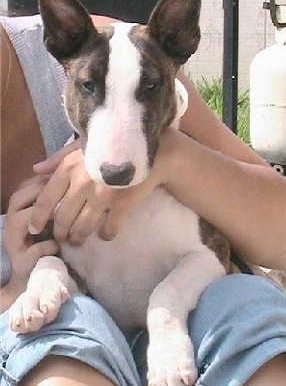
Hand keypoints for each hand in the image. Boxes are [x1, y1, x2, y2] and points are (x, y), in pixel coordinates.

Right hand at [4, 177, 58, 295]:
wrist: (37, 276)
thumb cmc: (47, 242)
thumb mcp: (51, 219)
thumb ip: (54, 201)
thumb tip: (67, 180)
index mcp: (18, 211)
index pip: (24, 187)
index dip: (42, 180)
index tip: (64, 179)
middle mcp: (11, 223)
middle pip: (16, 199)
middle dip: (40, 194)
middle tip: (63, 193)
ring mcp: (13, 243)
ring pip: (17, 221)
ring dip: (39, 216)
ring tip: (60, 217)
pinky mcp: (21, 262)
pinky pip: (31, 250)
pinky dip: (45, 246)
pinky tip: (57, 245)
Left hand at [28, 132, 173, 244]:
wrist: (151, 149)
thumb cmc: (112, 145)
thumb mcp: (82, 145)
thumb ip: (58, 157)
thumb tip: (36, 170)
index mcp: (69, 168)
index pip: (45, 200)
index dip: (37, 219)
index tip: (35, 230)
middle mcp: (82, 183)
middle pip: (63, 219)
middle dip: (60, 233)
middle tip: (62, 237)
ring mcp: (102, 196)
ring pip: (82, 228)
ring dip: (78, 238)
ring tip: (78, 240)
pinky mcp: (122, 205)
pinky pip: (109, 229)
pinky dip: (106, 235)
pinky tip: (106, 233)